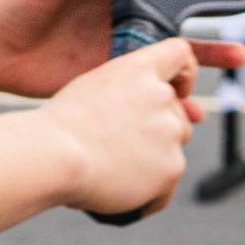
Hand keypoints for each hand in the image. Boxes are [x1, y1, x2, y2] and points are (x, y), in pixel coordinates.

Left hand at [0, 0, 244, 104]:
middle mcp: (116, 19)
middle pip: (170, 31)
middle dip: (206, 41)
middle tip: (242, 52)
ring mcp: (111, 53)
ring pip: (164, 65)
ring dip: (196, 75)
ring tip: (229, 88)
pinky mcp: (102, 81)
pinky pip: (142, 93)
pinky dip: (168, 103)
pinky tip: (191, 116)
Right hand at [35, 38, 199, 218]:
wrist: (56, 155)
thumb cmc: (66, 122)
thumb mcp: (97, 86)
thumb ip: (135, 90)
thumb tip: (188, 111)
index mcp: (139, 68)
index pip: (180, 54)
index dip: (184, 73)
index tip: (176, 91)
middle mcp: (161, 94)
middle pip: (178, 112)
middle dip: (158, 128)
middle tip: (121, 142)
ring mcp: (170, 130)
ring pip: (174, 147)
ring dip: (153, 158)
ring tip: (115, 164)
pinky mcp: (173, 166)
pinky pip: (167, 182)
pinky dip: (149, 190)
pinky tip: (120, 187)